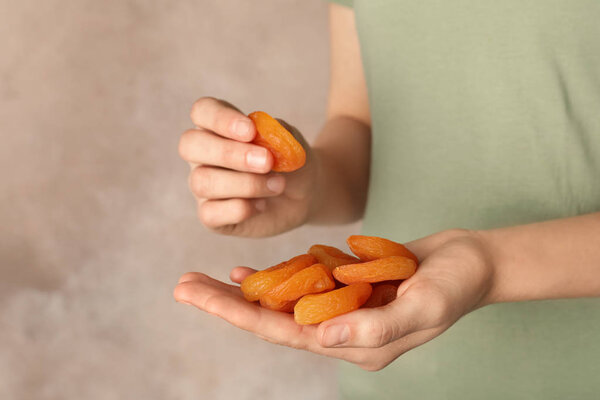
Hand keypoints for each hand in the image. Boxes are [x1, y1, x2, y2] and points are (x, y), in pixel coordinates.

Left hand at [173, 229, 495, 370]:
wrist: (472, 262)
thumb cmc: (456, 285)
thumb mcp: (424, 306)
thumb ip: (373, 325)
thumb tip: (318, 338)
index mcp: (356, 344)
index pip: (285, 334)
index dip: (239, 314)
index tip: (198, 296)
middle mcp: (342, 331)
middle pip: (273, 320)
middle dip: (226, 303)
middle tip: (182, 285)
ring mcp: (343, 308)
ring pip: (282, 304)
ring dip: (244, 292)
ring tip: (203, 279)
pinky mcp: (346, 287)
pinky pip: (302, 286)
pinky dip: (275, 278)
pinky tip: (249, 272)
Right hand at [179, 97, 316, 236]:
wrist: (303, 196)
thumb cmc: (289, 163)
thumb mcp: (291, 144)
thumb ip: (276, 134)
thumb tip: (260, 134)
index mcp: (217, 127)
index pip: (202, 111)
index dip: (221, 119)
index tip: (250, 131)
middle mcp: (203, 155)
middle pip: (191, 145)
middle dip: (229, 153)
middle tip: (267, 161)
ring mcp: (203, 186)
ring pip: (202, 181)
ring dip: (245, 183)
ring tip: (278, 185)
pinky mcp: (211, 215)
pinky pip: (209, 213)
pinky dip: (239, 209)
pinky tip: (262, 205)